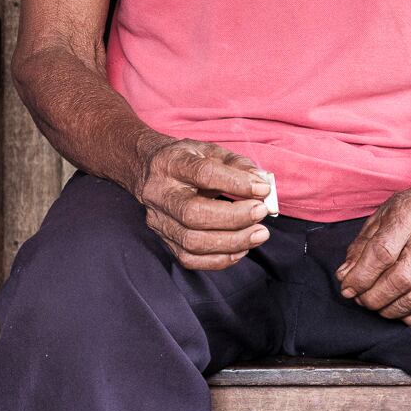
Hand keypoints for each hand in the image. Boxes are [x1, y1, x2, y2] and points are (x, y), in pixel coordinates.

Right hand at [135, 137, 271, 270]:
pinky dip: (220, 259)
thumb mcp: (211, 151)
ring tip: (258, 234)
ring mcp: (158, 220)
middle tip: (261, 213)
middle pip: (194, 214)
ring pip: (192, 242)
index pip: (203, 174)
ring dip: (232, 242)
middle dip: (234, 218)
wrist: (148, 169)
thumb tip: (263, 184)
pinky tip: (241, 249)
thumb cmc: (187, 160)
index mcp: (172, 163)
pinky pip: (190, 259)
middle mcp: (160, 193)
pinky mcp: (163, 239)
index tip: (263, 189)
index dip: (236, 184)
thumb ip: (238, 165)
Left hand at [336, 184, 410, 321]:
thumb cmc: (410, 210)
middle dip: (374, 297)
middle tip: (361, 299)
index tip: (348, 288)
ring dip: (390, 309)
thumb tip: (345, 277)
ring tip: (377, 304)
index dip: (361, 277)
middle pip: (401, 279)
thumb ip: (360, 247)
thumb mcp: (380, 217)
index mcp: (410, 213)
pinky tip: (398, 308)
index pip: (382, 253)